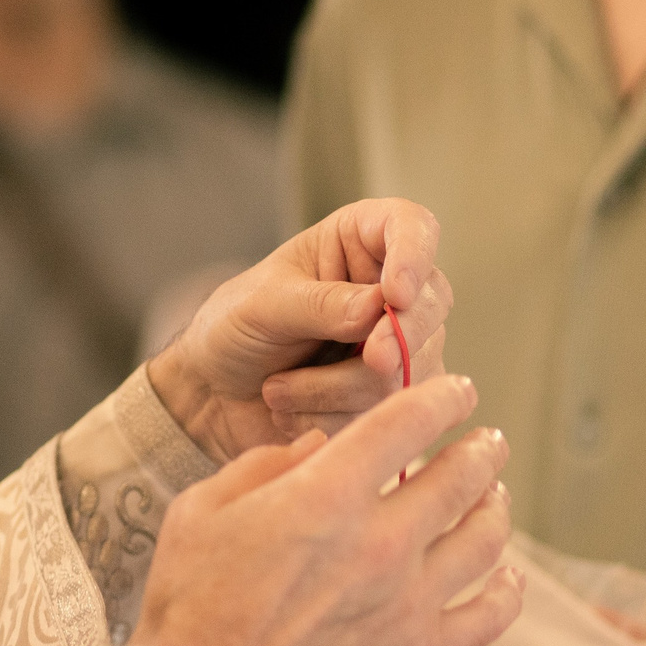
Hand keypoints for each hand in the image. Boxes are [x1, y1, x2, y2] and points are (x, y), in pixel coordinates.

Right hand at [139, 374, 520, 645]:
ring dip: (496, 507)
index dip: (443, 398)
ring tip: (494, 497)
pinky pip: (488, 617)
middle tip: (487, 443)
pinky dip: (507, 592)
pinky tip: (509, 577)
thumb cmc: (190, 605)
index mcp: (327, 495)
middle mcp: (380, 542)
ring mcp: (407, 602)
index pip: (408, 422)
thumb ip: (264, 466)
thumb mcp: (202, 510)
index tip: (458, 392)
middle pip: (461, 476)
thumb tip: (317, 445)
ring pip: (484, 539)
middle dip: (481, 449)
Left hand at [149, 198, 454, 460]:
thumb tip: (378, 308)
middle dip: (396, 340)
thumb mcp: (262, 306)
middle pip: (430, 306)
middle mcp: (389, 290)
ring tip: (279, 391)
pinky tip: (295, 414)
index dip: (415, 257)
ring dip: (337, 389)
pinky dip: (335, 418)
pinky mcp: (394, 397)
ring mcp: (400, 346)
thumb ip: (318, 304)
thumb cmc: (235, 330)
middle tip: (368, 358)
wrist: (215, 396)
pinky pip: (389, 414)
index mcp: (359, 242)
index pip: (414, 227)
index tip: (396, 296)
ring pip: (409, 370)